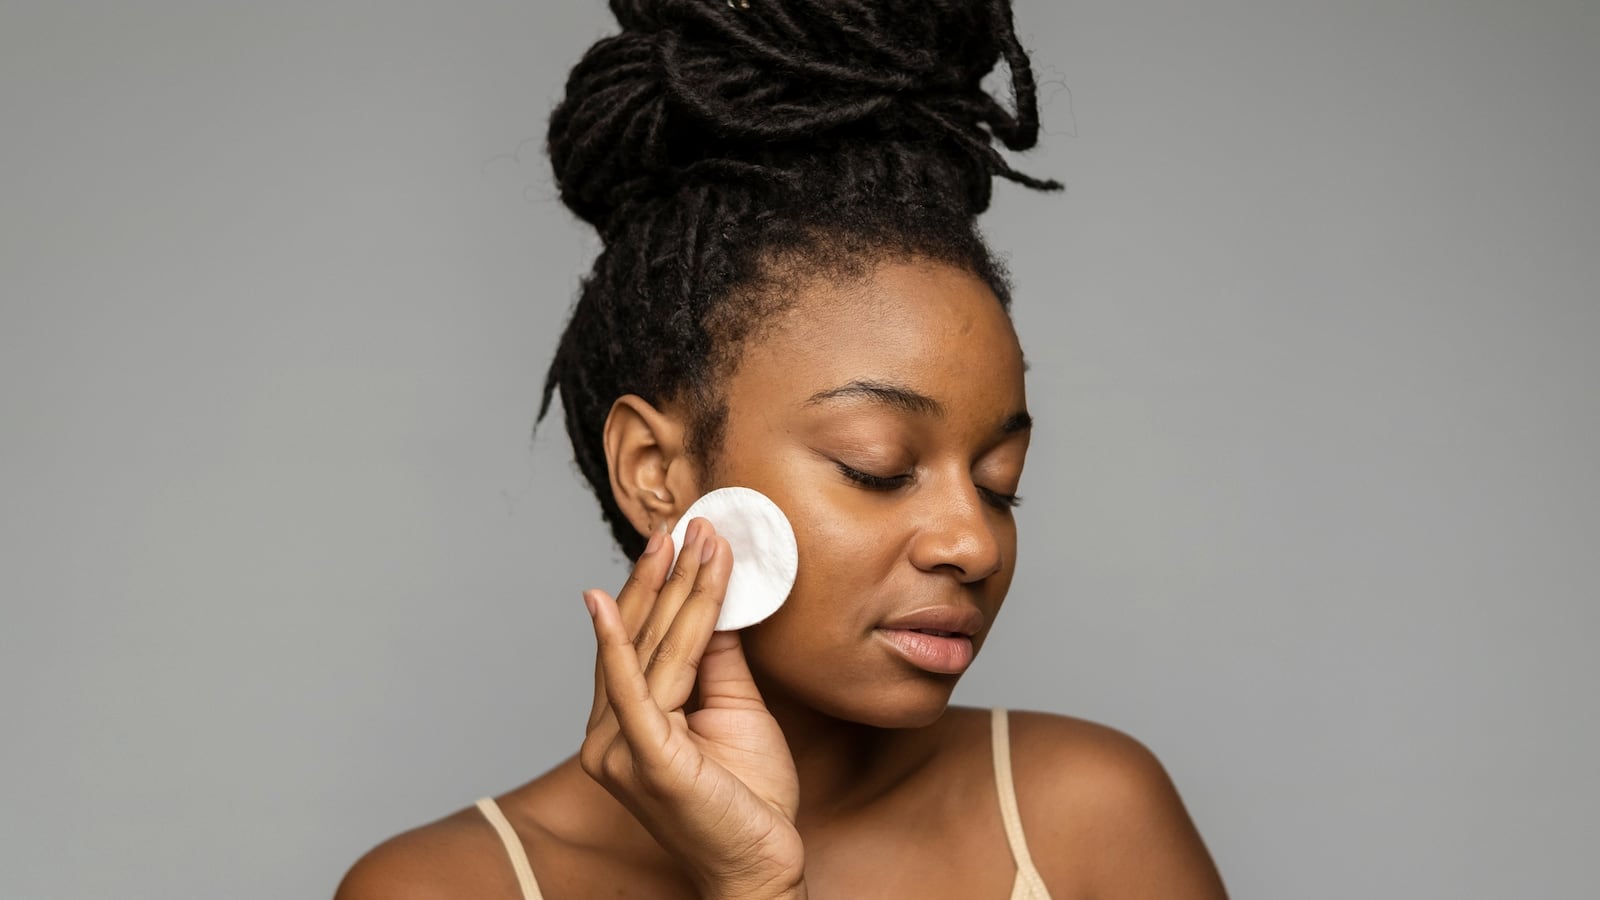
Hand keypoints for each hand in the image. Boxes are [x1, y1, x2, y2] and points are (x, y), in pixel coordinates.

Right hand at [581, 519, 806, 899]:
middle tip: (682, 523)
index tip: (680, 537)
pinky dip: (617, 644)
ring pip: (651, 652)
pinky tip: (606, 603)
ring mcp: (622, 749)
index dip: (657, 588)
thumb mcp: (734, 710)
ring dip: (672, 591)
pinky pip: (632, 690)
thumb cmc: (745, 799)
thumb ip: (717, 659)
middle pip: (639, 638)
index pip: (639, 642)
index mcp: (626, 724)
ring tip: (691, 541)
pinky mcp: (647, 760)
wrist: (760, 865)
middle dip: (663, 576)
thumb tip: (717, 601)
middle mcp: (609, 735)